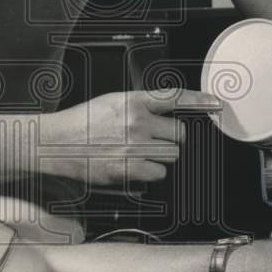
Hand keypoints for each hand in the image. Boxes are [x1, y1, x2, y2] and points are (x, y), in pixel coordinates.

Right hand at [43, 88, 222, 185]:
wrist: (55, 142)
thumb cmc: (80, 123)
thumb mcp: (111, 103)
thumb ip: (138, 106)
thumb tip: (161, 114)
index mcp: (133, 101)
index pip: (174, 97)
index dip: (200, 100)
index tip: (216, 103)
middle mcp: (137, 122)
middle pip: (179, 134)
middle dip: (171, 139)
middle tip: (153, 140)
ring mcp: (134, 146)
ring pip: (171, 155)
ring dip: (160, 157)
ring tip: (137, 153)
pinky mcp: (128, 168)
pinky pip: (158, 174)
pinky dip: (150, 173)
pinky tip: (133, 166)